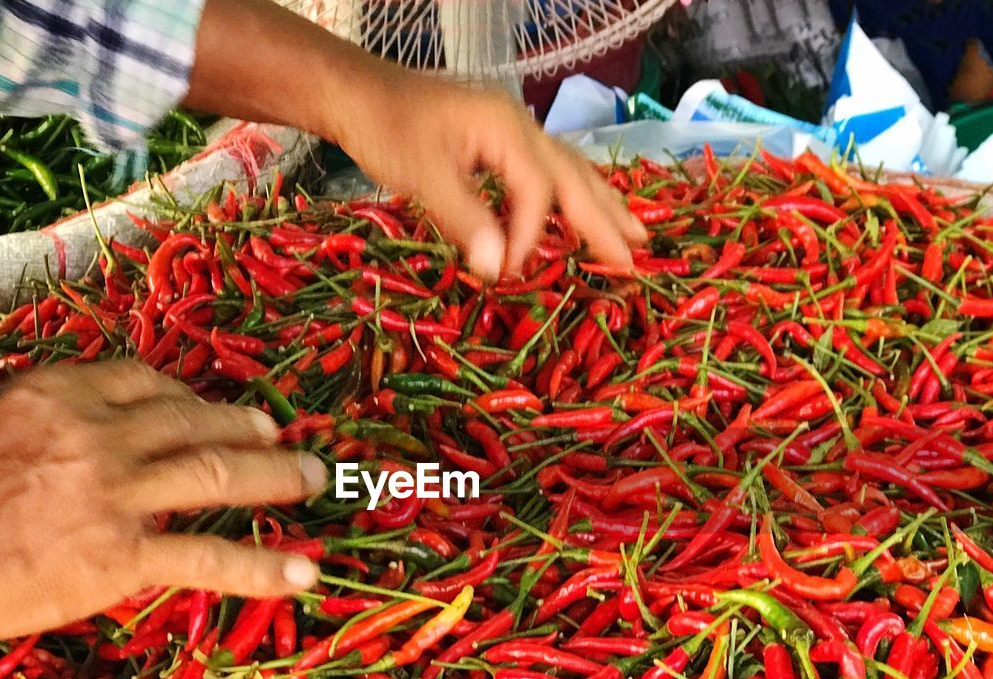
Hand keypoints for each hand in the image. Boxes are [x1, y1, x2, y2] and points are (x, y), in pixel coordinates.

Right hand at [0, 362, 324, 653]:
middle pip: (196, 418)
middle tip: (281, 435)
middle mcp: (101, 431)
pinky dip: (262, 565)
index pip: (148, 382)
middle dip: (248, 426)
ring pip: (217, 470)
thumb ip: (59, 416)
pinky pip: (207, 555)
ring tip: (314, 478)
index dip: (191, 397)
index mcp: (63, 391)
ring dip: (276, 474)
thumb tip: (108, 425)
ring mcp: (117, 491)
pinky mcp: (122, 553)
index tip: (212, 410)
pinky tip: (303, 572)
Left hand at [187, 0, 645, 280]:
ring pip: (569, 170)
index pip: (537, 193)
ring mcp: (512, 130)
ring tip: (633, 233)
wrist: (356, 92)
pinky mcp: (498, 139)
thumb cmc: (385, 128)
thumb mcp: (421, 174)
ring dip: (600, 205)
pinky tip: (579, 209)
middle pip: (575, 177)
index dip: (528, 238)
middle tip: (636, 258)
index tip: (504, 273)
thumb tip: (498, 270)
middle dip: (606, 219)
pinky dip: (570, 194)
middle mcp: (520, 127)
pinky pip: (548, 169)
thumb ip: (464, 219)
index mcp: (507, 129)